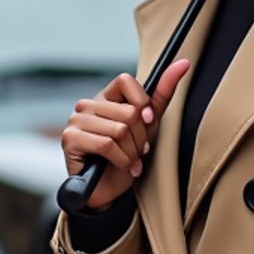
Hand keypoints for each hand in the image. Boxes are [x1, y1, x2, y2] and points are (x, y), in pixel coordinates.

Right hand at [61, 59, 190, 210]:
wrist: (111, 190)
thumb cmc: (128, 155)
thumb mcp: (149, 124)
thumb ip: (162, 94)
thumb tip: (183, 63)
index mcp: (104, 97)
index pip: (126, 81)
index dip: (142, 102)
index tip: (147, 121)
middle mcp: (86, 105)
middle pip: (128, 111)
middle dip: (140, 137)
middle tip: (136, 150)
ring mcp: (75, 121)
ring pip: (119, 130)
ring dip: (131, 152)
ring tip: (128, 161)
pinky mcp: (70, 139)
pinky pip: (107, 145)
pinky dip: (121, 160)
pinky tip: (121, 167)